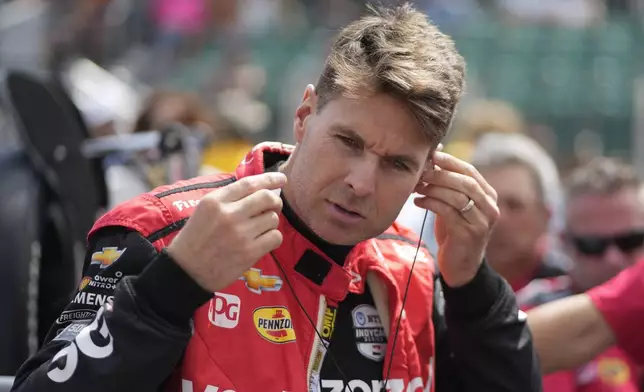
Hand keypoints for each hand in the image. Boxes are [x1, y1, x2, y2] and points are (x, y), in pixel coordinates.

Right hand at [167, 172, 286, 291]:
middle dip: (275, 201)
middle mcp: (229, 214)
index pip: (249, 183)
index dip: (269, 179)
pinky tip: (262, 241)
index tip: (281, 179)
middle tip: (273, 207)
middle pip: (266, 198)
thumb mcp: (204, 211)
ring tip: (260, 229)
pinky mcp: (249, 252)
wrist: (186, 271)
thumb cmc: (195, 240)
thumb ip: (228, 198)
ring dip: (271, 222)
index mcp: (215, 201)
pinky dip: (272, 238)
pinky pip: (275, 237)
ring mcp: (240, 234)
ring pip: (273, 218)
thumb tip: (258, 188)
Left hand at [414, 151, 498, 286]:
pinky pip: (448, 212)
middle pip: (465, 182)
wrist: (461, 266)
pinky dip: (431, 203)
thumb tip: (434, 154)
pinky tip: (418, 202)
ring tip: (416, 187)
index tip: (431, 155)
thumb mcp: (452, 204)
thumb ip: (447, 184)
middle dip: (440, 174)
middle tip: (420, 172)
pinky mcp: (470, 234)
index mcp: (488, 195)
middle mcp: (490, 207)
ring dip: (433, 189)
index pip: (470, 171)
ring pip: (457, 196)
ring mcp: (482, 221)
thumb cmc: (454, 231)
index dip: (450, 161)